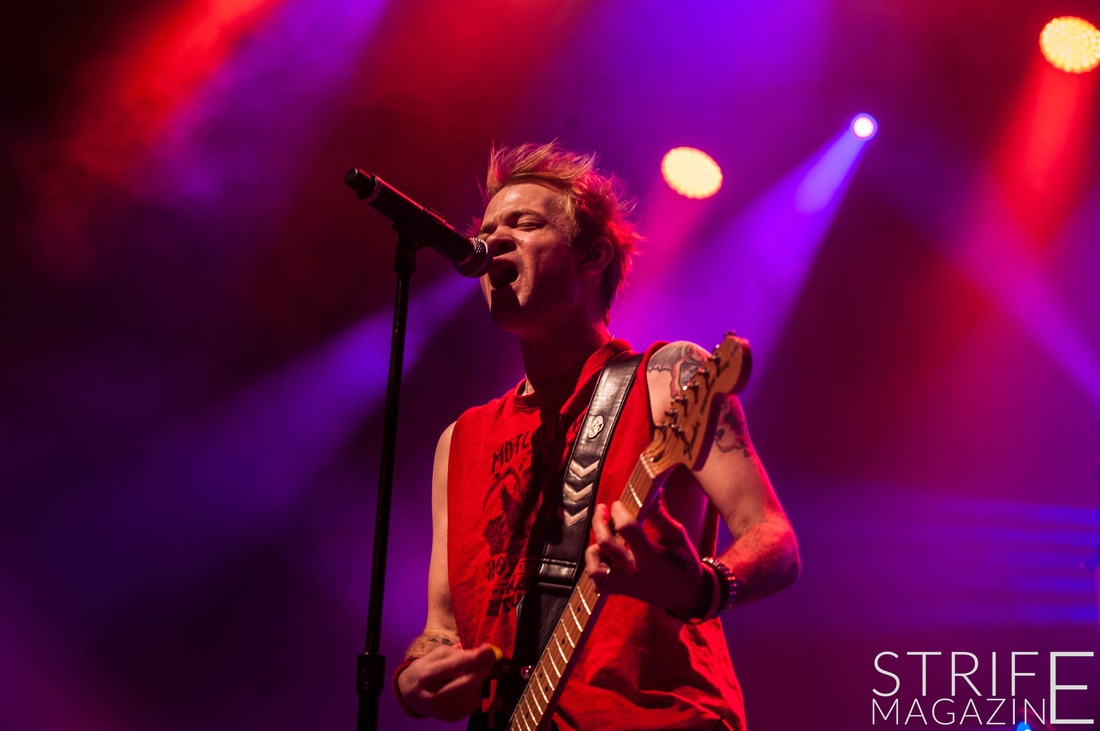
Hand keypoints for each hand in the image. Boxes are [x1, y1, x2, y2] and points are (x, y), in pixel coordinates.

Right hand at [397, 643, 498, 721]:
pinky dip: (479, 692)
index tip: (489, 649)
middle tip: (491, 658)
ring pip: (474, 695)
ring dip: (483, 680)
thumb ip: (458, 654)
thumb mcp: (436, 655)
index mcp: (426, 676)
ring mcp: (442, 710)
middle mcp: (433, 696)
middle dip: (484, 669)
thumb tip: (483, 654)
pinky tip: (475, 683)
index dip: (477, 657)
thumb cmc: (426, 669)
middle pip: (468, 683)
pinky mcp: (450, 718)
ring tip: (481, 670)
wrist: (411, 694)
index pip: (456, 666)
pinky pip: (474, 704)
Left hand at [584, 493, 705, 615]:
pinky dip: (595, 568)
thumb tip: (652, 492)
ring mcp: (625, 585)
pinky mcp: (620, 592)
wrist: (687, 595)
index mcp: (652, 559)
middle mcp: (635, 573)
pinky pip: (597, 583)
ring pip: (595, 567)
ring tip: (603, 538)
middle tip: (602, 509)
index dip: (619, 511)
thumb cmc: (685, 564)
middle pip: (605, 544)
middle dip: (599, 522)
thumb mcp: (678, 537)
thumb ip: (660, 516)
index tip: (618, 504)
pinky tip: (604, 557)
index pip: (627, 529)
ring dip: (595, 549)